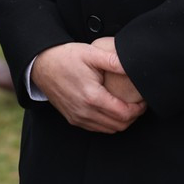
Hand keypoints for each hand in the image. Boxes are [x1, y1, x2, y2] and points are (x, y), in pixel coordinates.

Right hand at [32, 42, 146, 133]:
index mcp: (92, 97)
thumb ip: (113, 61)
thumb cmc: (65, 57)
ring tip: (126, 106)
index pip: (125, 114)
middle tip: (137, 103)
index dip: (139, 109)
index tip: (143, 100)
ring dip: (121, 121)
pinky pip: (97, 128)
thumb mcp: (90, 53)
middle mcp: (85, 112)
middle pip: (120, 125)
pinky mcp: (73, 119)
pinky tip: (110, 109)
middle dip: (133, 116)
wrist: (41, 64)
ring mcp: (78, 117)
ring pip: (109, 130)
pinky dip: (108, 123)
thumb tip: (134, 65)